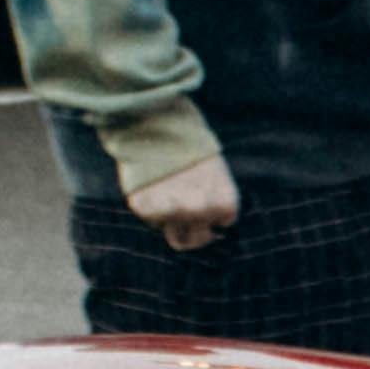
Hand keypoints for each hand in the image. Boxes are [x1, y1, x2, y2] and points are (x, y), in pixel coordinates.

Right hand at [117, 149, 243, 251]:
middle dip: (189, 230)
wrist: (159, 125)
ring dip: (170, 216)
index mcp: (224, 203)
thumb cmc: (190, 148)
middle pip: (192, 242)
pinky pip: (151, 219)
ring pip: (169, 230)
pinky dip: (152, 207)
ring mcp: (172, 211)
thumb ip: (214, 203)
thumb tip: (211, 233)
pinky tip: (154, 185)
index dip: (211, 218)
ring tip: (168, 188)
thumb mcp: (216, 173)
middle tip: (183, 209)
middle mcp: (200, 211)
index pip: (219, 227)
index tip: (205, 202)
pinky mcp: (145, 207)